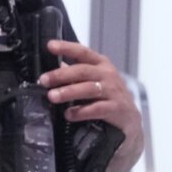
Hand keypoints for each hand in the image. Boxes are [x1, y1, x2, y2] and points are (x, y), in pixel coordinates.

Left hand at [41, 39, 143, 171]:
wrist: (128, 126)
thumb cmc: (104, 101)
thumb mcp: (89, 85)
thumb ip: (72, 77)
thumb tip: (44, 72)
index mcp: (100, 66)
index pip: (83, 52)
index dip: (67, 48)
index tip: (50, 45)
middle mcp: (109, 76)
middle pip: (83, 71)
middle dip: (62, 75)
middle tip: (43, 80)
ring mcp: (115, 93)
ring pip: (90, 88)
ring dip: (69, 92)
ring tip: (52, 97)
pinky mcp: (118, 110)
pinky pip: (99, 109)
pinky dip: (82, 111)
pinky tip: (69, 114)